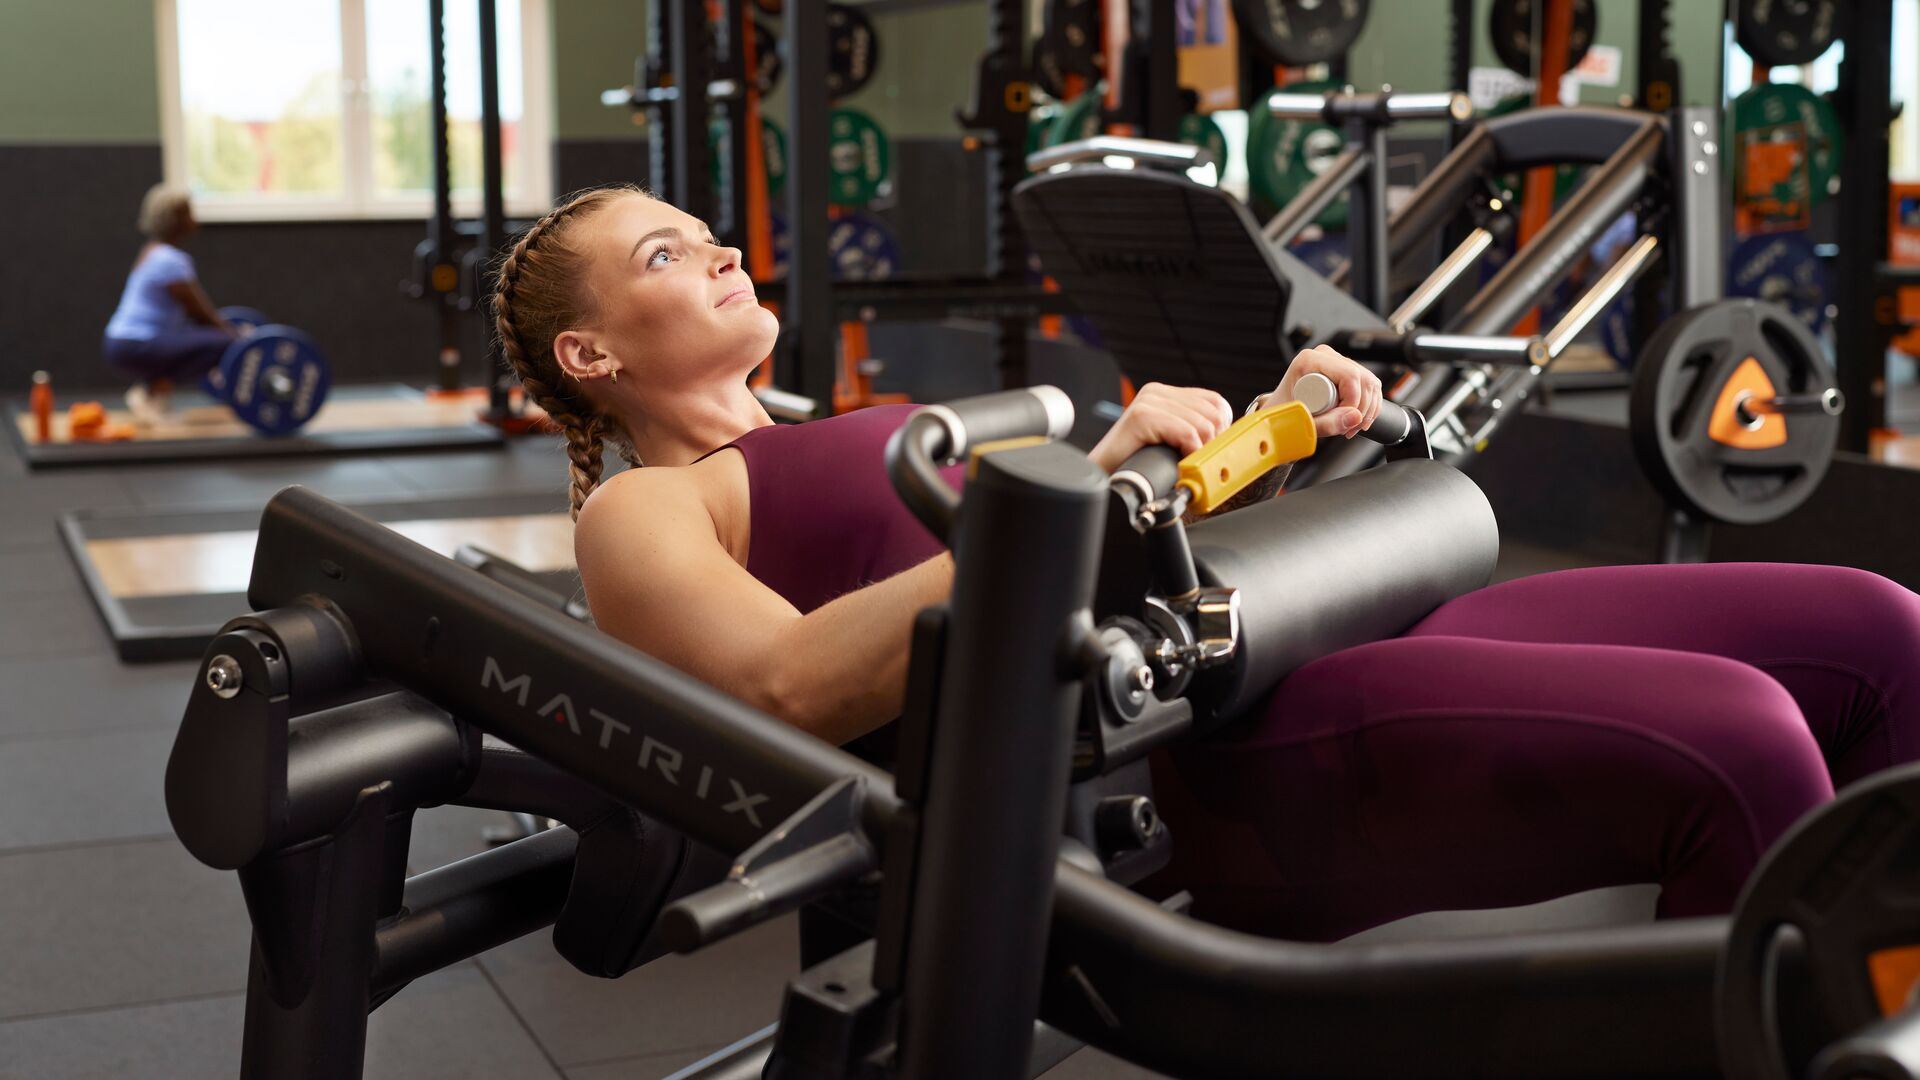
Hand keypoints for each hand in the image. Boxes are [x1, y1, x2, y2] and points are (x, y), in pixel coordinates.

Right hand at [1088, 382, 1233, 472]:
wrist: (1102, 481)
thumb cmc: (1136, 468)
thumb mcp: (1171, 444)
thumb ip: (1194, 433)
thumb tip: (1229, 438)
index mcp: (1166, 395)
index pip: (1217, 403)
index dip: (1220, 431)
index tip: (1207, 452)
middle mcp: (1157, 392)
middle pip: (1215, 412)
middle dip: (1212, 443)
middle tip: (1195, 463)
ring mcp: (1148, 401)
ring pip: (1204, 424)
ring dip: (1199, 452)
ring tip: (1183, 466)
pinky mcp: (1141, 416)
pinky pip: (1187, 433)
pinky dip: (1188, 453)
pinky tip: (1176, 464)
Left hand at [1275, 345, 1382, 438]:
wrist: (1278, 414)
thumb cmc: (1283, 415)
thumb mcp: (1301, 423)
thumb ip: (1325, 424)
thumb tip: (1355, 417)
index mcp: (1310, 359)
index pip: (1349, 375)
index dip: (1353, 402)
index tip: (1342, 421)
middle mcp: (1325, 356)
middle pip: (1363, 379)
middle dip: (1362, 409)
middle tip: (1347, 429)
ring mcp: (1337, 362)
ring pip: (1370, 383)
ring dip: (1367, 411)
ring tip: (1350, 428)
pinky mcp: (1346, 372)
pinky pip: (1371, 386)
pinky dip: (1371, 407)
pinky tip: (1358, 420)